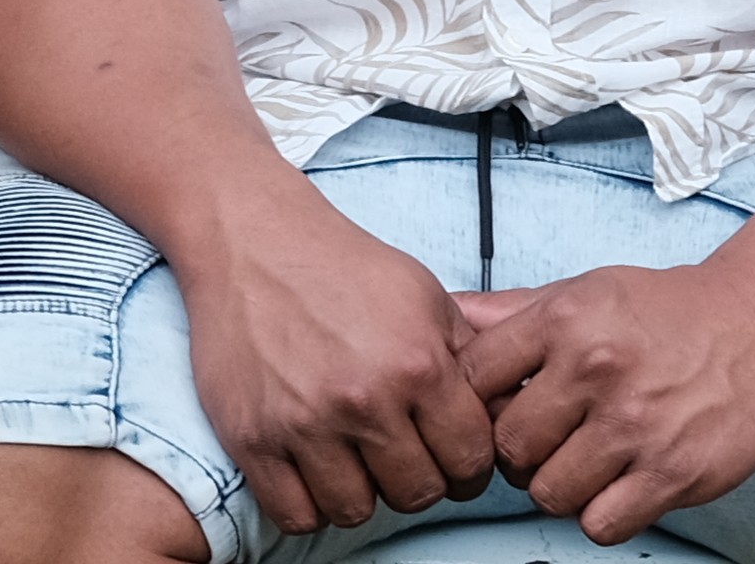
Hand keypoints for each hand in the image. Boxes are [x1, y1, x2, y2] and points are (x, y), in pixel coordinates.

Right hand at [170, 189, 494, 535]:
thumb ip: (469, 359)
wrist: (252, 241)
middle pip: (416, 494)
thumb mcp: (426, 297)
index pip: (469, 463)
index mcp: (418, 365)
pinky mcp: (251, 437)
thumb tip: (502, 412)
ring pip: (355, 511)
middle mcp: (364, 400)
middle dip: (417, 480)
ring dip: (361, 493)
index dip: (466, 468)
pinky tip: (314, 472)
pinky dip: (308, 504)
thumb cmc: (339, 266)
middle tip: (400, 455)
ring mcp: (303, 422)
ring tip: (354, 460)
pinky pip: (294, 514)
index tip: (449, 459)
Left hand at [457, 261, 754, 542]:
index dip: (477, 404)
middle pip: (506, 448)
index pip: (473, 380)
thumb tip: (448, 313)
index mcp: (562, 322)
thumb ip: (513, 312)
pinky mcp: (674, 472)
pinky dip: (602, 514)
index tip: (501, 409)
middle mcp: (595, 370)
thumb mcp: (584, 291)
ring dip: (560, 488)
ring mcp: (635, 425)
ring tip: (585, 463)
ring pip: (548, 494)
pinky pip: (601, 524)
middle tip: (547, 444)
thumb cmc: (667, 309)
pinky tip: (617, 486)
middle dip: (518, 455)